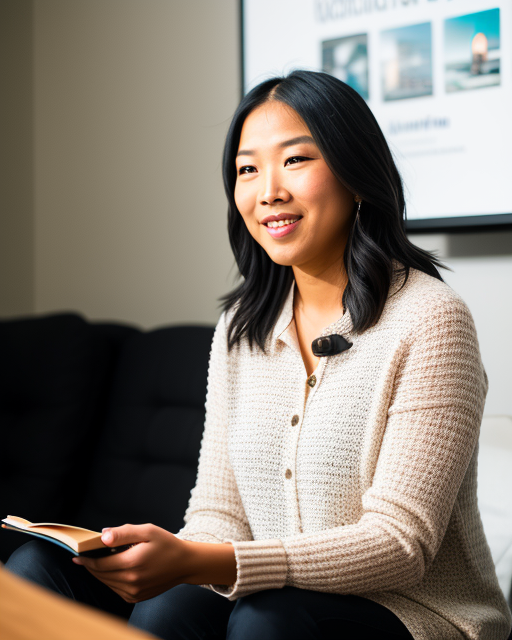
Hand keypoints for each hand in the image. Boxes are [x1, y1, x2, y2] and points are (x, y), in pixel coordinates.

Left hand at [72, 524, 188, 602]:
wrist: (185, 564)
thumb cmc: (166, 544)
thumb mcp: (147, 531)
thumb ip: (123, 533)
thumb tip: (102, 536)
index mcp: (131, 563)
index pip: (100, 564)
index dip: (86, 559)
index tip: (77, 554)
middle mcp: (130, 581)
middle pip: (101, 574)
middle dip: (91, 565)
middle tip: (85, 556)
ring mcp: (133, 592)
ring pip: (107, 583)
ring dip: (100, 573)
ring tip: (99, 561)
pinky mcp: (135, 598)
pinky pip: (115, 589)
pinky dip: (110, 580)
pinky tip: (114, 570)